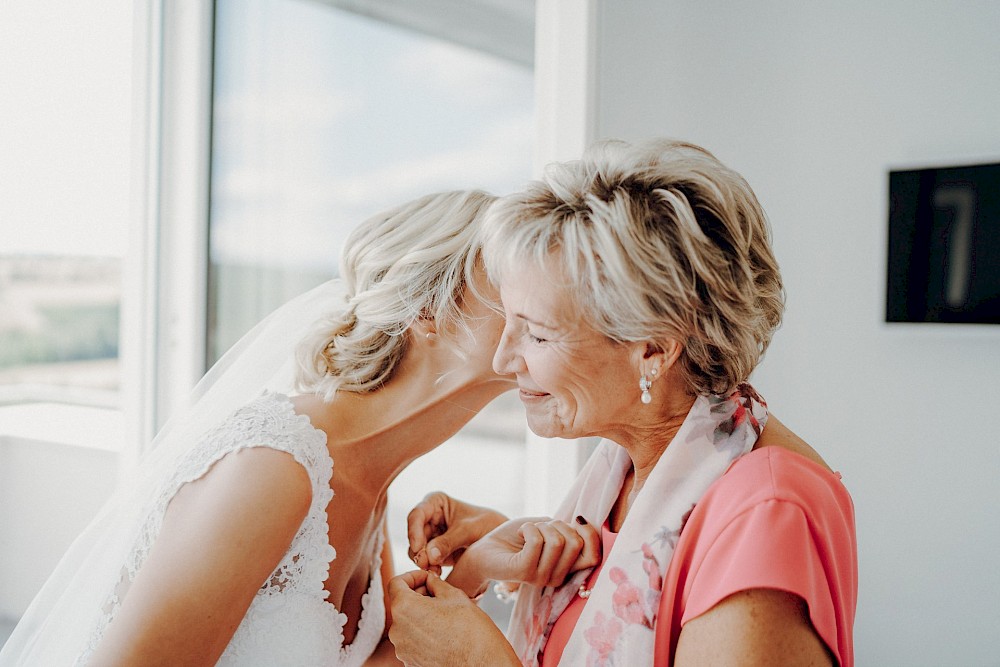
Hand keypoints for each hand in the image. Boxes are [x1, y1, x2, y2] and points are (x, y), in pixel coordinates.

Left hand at [387, 570, 518, 666]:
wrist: (483, 665)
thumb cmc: (471, 631)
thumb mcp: (454, 596)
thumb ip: (436, 583)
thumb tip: (429, 580)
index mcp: (405, 609)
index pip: (396, 583)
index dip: (412, 576)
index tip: (427, 578)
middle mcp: (398, 631)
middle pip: (401, 604)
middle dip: (418, 595)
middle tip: (440, 594)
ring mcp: (403, 649)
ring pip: (407, 623)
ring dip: (421, 614)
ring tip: (445, 615)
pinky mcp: (411, 662)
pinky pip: (413, 640)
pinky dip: (424, 632)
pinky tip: (444, 631)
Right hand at [406, 492, 506, 572]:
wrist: (500, 540)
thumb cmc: (486, 525)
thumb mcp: (468, 531)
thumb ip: (448, 542)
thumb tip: (428, 556)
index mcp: (436, 502)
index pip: (417, 515)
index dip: (414, 532)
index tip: (418, 548)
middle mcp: (429, 517)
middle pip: (414, 535)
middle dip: (419, 551)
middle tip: (426, 565)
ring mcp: (431, 535)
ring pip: (417, 549)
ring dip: (423, 562)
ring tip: (435, 571)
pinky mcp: (434, 551)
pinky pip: (425, 560)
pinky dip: (429, 567)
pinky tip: (437, 573)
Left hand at [449, 516, 600, 592]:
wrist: (483, 550)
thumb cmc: (515, 537)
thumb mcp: (547, 529)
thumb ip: (566, 530)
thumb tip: (583, 523)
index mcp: (566, 569)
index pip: (594, 556)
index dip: (590, 533)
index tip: (575, 520)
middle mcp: (556, 577)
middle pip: (576, 543)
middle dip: (558, 524)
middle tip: (540, 527)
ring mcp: (541, 577)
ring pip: (557, 540)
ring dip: (540, 526)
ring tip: (527, 532)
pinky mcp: (524, 572)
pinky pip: (537, 541)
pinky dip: (528, 528)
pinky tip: (520, 535)